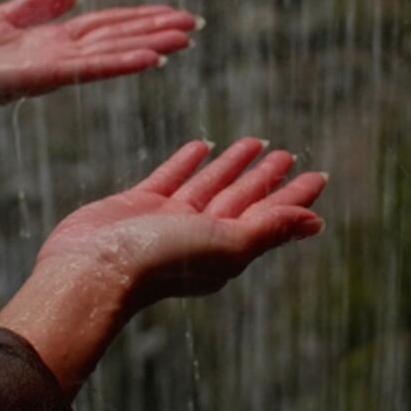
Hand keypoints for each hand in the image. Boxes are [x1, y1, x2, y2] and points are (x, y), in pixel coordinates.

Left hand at [0, 0, 198, 137]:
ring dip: (149, 45)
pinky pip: (88, 68)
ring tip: (185, 38)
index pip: (104, 26)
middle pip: (116, 38)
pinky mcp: (41, 77)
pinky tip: (151, 58)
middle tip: (194, 25)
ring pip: (111, 52)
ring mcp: (53, 68)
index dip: (138, 18)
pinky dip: (120, 63)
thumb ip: (34, 7)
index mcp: (50, 41)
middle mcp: (59, 56)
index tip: (171, 13)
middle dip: (155, 30)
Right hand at [0, 137, 327, 397]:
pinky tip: (200, 146)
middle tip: (287, 154)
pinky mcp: (138, 205)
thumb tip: (315, 222)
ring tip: (253, 141)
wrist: (92, 268)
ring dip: (231, 165)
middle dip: (264, 177)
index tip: (318, 176)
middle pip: (242, 198)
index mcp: (226, 248)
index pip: (269, 216)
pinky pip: (171, 177)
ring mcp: (168, 219)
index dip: (293, 197)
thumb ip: (268, 229)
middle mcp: (200, 235)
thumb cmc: (161, 261)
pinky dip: (186, 162)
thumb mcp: (226, 244)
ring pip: (209, 185)